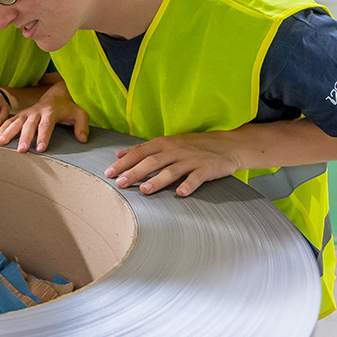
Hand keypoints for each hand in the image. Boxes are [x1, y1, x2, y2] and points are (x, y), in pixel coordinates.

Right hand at [0, 82, 87, 152]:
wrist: (56, 94)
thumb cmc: (68, 107)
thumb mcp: (80, 113)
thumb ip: (82, 126)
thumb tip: (82, 139)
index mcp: (51, 111)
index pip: (46, 125)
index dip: (44, 137)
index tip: (40, 148)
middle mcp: (37, 111)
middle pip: (29, 125)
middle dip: (24, 138)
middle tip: (21, 150)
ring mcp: (27, 112)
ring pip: (16, 122)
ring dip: (8, 132)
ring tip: (1, 143)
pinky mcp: (21, 114)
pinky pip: (10, 120)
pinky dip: (3, 128)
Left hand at [104, 132, 241, 195]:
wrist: (227, 145)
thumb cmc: (193, 146)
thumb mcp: (167, 143)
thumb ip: (143, 150)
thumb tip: (119, 154)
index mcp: (163, 144)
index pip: (139, 152)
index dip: (124, 162)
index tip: (109, 173)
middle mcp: (175, 150)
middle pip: (152, 161)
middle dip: (134, 172)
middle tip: (120, 183)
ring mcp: (191, 159)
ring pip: (171, 170)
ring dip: (158, 180)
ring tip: (145, 190)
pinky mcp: (207, 168)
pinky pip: (196, 178)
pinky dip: (189, 185)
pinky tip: (181, 193)